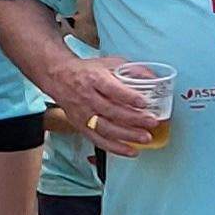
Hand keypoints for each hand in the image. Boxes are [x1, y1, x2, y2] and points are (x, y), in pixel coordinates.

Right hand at [37, 53, 155, 153]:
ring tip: (145, 138)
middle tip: (151, 122)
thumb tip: (154, 78)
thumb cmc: (88, 71)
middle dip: (134, 119)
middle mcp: (87, 97)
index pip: (112, 89)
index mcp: (94, 79)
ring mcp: (84, 114)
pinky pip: (99, 140)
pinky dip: (116, 148)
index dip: (128, 97)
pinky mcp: (81, 126)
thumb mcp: (109, 63)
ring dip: (127, 135)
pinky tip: (131, 151)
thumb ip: (131, 70)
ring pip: (106, 128)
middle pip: (111, 111)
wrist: (60, 78)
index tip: (144, 102)